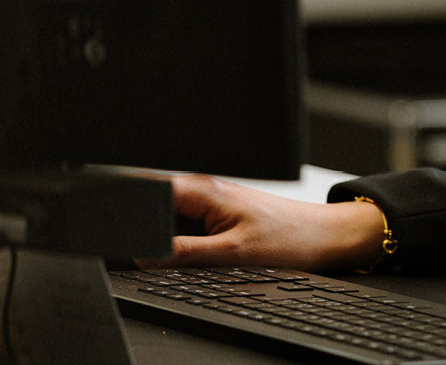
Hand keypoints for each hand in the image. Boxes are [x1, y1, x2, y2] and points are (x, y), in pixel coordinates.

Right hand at [137, 174, 387, 271]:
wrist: (326, 238)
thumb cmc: (291, 239)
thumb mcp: (232, 253)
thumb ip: (185, 253)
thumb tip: (147, 255)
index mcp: (205, 190)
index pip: (151, 190)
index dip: (130, 208)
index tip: (118, 227)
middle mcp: (207, 190)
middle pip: (158, 205)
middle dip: (147, 225)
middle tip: (160, 245)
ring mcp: (214, 202)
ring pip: (174, 218)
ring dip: (169, 233)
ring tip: (196, 246)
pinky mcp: (222, 215)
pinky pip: (191, 225)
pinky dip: (188, 238)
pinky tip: (200, 250)